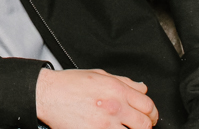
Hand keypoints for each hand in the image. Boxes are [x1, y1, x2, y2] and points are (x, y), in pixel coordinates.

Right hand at [36, 67, 158, 128]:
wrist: (47, 94)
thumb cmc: (69, 84)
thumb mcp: (98, 75)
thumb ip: (124, 81)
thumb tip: (142, 88)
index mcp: (117, 90)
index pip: (148, 105)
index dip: (152, 113)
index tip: (148, 117)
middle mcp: (114, 107)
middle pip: (145, 124)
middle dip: (145, 126)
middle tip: (138, 126)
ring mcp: (105, 124)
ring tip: (121, 128)